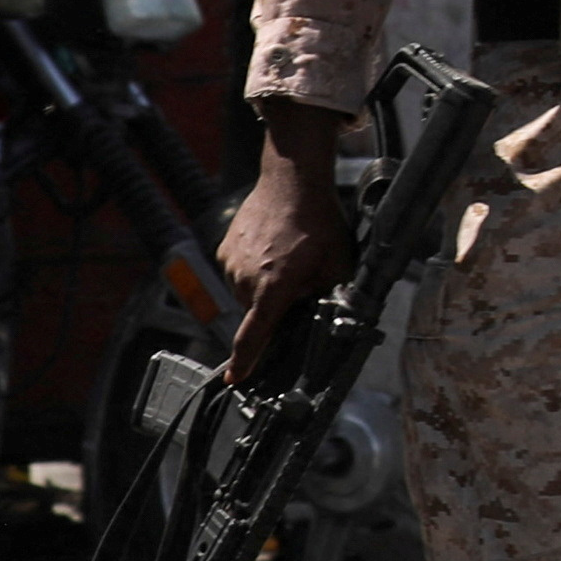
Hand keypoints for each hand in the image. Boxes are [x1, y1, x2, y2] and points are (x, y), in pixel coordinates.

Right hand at [212, 106, 353, 385]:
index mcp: (274, 286)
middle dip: (277, 304)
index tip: (236, 379)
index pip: (255, 334)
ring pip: (248, 291)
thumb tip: (324, 318)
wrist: (290, 181)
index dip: (246, 361)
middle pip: (259, 311)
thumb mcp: (337, 262)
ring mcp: (231, 263)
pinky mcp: (224, 249)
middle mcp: (246, 278)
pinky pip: (239, 272)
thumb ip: (328, 296)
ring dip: (266, 284)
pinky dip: (255, 268)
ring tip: (288, 255)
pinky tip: (274, 246)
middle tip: (300, 277)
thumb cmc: (318, 220)